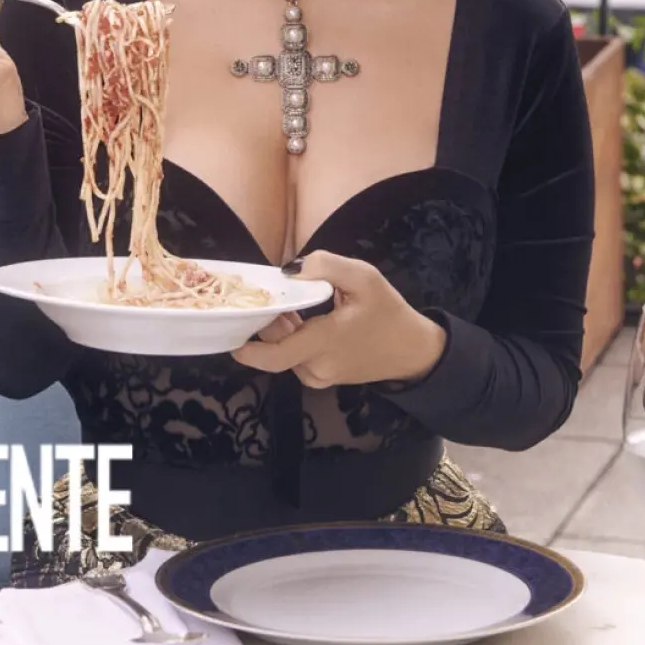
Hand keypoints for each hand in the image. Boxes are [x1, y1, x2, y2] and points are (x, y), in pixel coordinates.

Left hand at [231, 250, 447, 387]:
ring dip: (280, 331)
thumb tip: (291, 269)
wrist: (413, 350)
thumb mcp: (364, 277)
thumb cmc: (388, 312)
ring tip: (283, 304)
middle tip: (262, 300)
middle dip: (266, 326)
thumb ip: (326, 266)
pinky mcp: (324, 378)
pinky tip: (299, 319)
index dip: (249, 349)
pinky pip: (298, 359)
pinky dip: (293, 340)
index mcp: (324, 343)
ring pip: (286, 354)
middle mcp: (317, 366)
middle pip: (276, 349)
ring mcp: (320, 376)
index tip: (232, 335)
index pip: (275, 356)